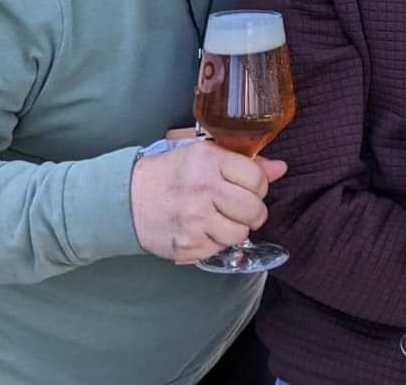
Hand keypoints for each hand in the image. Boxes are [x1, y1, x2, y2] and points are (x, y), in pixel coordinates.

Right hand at [129, 139, 287, 263]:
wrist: (125, 199)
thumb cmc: (169, 174)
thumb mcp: (203, 155)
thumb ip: (245, 162)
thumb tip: (280, 168)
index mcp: (208, 159)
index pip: (258, 178)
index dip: (258, 185)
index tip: (247, 187)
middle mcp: (202, 189)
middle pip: (255, 210)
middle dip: (252, 212)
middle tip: (239, 208)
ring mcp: (194, 220)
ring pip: (240, 234)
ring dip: (234, 229)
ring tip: (217, 218)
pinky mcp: (187, 245)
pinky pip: (219, 249)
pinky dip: (214, 242)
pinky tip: (200, 229)